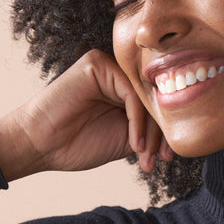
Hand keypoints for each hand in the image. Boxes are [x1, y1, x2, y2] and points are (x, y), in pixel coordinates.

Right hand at [0, 50, 172, 180]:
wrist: (42, 146)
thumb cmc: (78, 144)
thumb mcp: (126, 140)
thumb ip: (151, 130)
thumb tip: (181, 131)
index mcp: (124, 91)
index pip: (156, 106)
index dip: (166, 132)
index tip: (167, 159)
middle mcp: (118, 75)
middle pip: (154, 100)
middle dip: (161, 134)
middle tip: (163, 159)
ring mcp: (108, 67)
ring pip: (146, 97)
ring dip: (151, 131)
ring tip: (144, 155)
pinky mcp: (97, 64)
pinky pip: (131, 92)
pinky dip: (137, 120)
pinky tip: (134, 143)